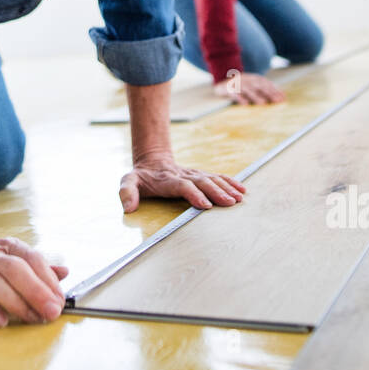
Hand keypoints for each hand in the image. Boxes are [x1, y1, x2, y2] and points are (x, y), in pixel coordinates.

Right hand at [0, 235, 68, 328]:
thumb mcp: (8, 258)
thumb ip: (36, 267)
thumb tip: (65, 273)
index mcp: (5, 248)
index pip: (31, 259)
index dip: (48, 279)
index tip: (60, 300)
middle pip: (15, 269)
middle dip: (36, 291)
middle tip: (52, 311)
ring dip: (16, 302)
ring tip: (32, 318)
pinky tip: (0, 321)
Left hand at [119, 151, 246, 211]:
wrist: (152, 161)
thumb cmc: (140, 177)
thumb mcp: (128, 182)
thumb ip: (126, 193)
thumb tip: (128, 208)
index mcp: (167, 180)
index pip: (183, 186)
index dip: (194, 194)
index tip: (205, 205)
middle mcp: (183, 175)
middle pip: (202, 182)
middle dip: (216, 192)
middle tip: (229, 203)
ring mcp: (193, 174)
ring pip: (212, 179)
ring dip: (226, 188)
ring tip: (238, 198)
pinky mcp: (200, 175)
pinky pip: (217, 177)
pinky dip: (230, 182)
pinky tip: (241, 189)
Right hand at [213, 70, 284, 104]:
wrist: (222, 83)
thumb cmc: (241, 87)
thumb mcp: (253, 85)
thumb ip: (265, 89)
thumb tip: (283, 96)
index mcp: (253, 78)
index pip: (266, 83)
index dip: (275, 90)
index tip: (282, 98)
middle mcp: (246, 79)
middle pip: (259, 86)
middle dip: (268, 93)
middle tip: (276, 101)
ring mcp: (237, 84)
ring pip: (248, 90)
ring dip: (255, 96)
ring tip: (263, 103)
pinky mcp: (228, 89)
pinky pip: (234, 94)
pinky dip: (240, 98)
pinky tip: (245, 104)